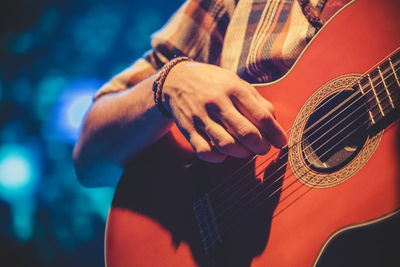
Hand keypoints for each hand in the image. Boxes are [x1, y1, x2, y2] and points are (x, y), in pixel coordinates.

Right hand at [162, 61, 286, 162]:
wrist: (176, 81)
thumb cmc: (213, 83)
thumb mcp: (236, 82)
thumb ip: (256, 100)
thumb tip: (274, 122)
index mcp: (232, 88)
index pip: (261, 116)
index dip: (275, 133)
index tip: (282, 142)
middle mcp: (216, 102)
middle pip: (246, 133)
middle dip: (261, 147)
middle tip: (264, 149)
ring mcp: (200, 117)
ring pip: (226, 145)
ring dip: (242, 153)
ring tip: (246, 151)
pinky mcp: (188, 130)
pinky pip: (205, 152)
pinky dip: (218, 158)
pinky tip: (224, 153)